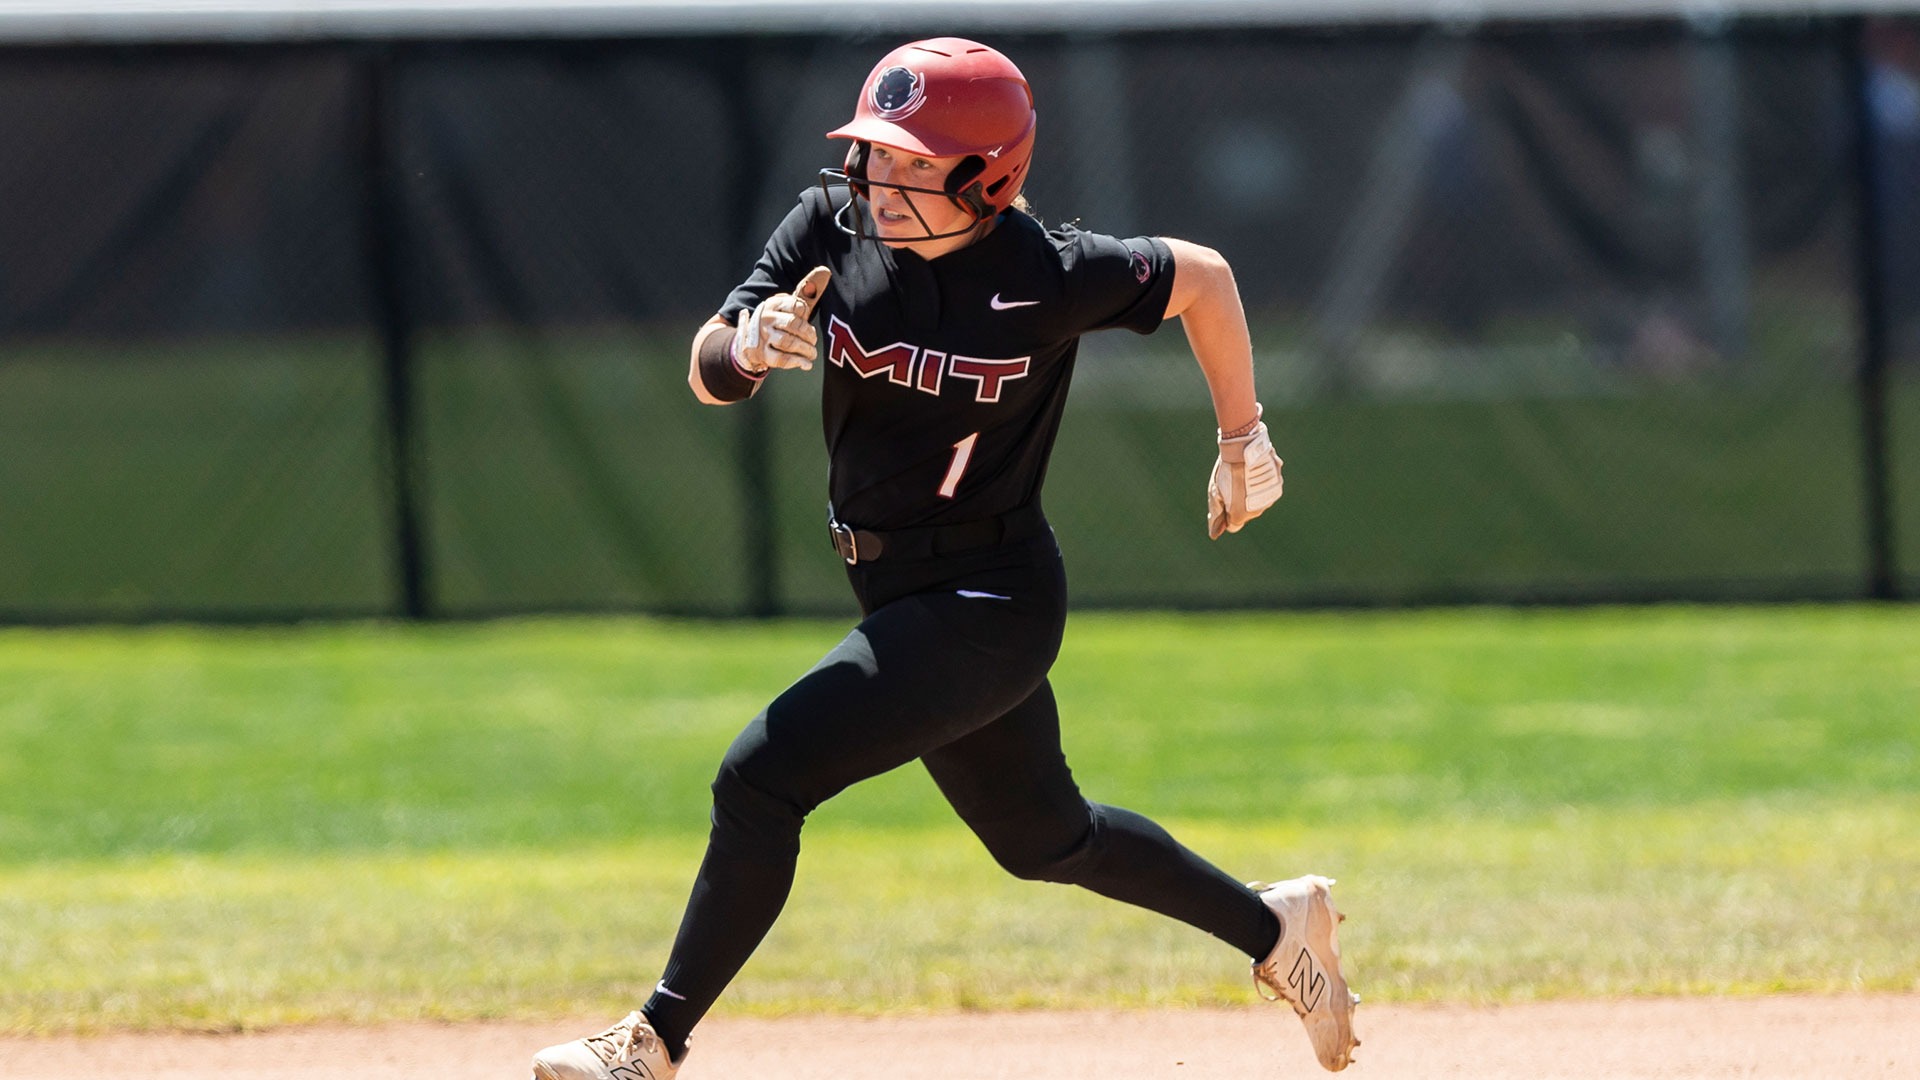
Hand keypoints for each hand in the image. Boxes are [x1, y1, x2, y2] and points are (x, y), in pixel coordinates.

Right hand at [735, 265, 831, 372]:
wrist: (749, 343)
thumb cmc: (778, 321)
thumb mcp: (790, 306)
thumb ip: (807, 292)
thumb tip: (825, 270)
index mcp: (773, 303)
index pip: (796, 305)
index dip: (806, 313)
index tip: (806, 319)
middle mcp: (765, 318)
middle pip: (793, 324)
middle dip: (808, 334)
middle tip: (813, 340)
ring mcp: (762, 337)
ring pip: (788, 342)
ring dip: (805, 349)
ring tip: (812, 353)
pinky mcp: (762, 354)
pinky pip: (781, 359)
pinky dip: (797, 362)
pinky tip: (806, 364)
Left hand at [1207, 407, 1283, 538]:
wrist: (1244, 447)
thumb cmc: (1226, 470)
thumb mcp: (1215, 493)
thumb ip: (1216, 515)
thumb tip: (1214, 534)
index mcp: (1241, 515)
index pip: (1234, 525)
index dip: (1227, 514)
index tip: (1224, 500)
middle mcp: (1258, 511)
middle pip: (1247, 513)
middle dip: (1240, 502)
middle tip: (1233, 483)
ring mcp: (1270, 498)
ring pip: (1259, 500)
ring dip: (1252, 492)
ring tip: (1244, 475)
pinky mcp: (1278, 484)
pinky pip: (1269, 488)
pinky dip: (1263, 482)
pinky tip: (1255, 470)